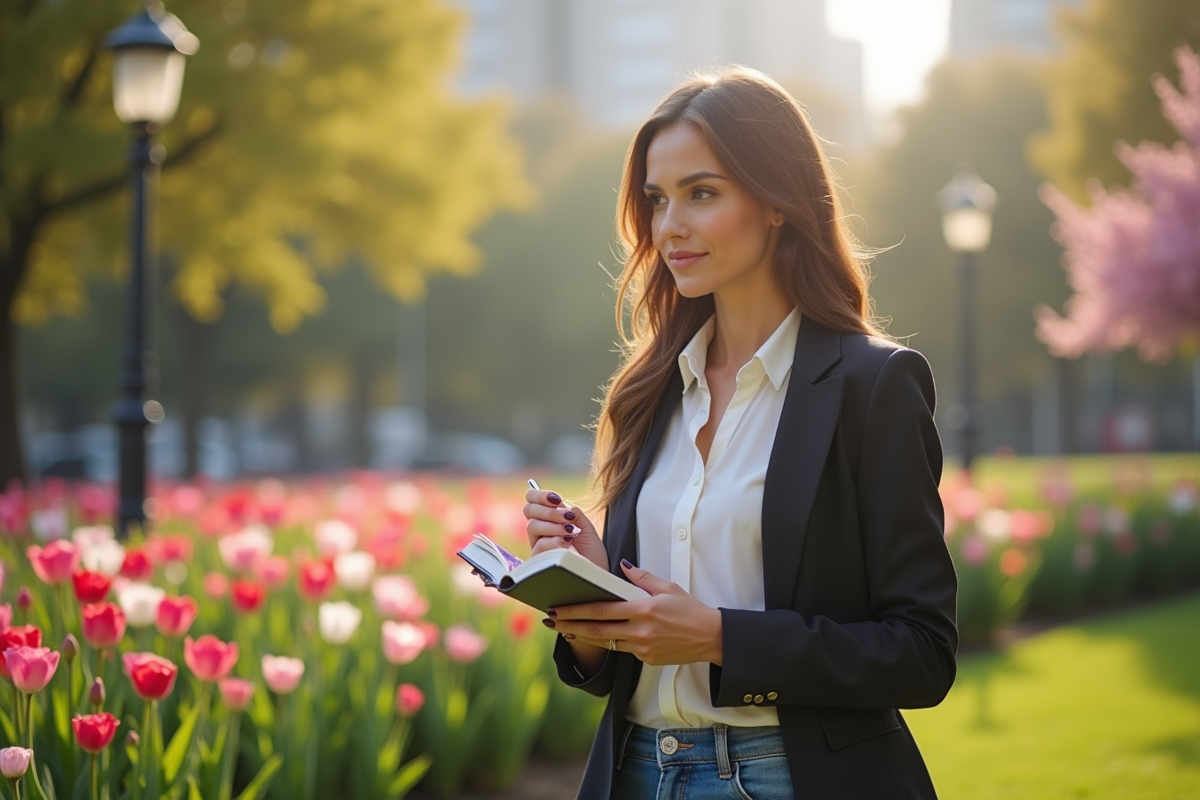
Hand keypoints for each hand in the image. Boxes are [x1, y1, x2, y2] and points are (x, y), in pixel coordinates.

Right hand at [523, 488, 608, 570]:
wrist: (596, 574)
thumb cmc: (591, 553)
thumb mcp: (586, 527)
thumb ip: (574, 514)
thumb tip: (562, 505)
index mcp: (549, 519)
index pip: (532, 500)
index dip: (539, 495)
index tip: (556, 498)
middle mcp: (540, 531)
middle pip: (529, 510)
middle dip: (549, 511)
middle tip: (568, 517)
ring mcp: (538, 545)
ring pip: (532, 526)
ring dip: (553, 526)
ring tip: (572, 532)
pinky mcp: (538, 561)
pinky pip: (539, 544)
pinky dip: (555, 541)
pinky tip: (567, 545)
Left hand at [546, 561, 722, 666]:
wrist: (710, 637)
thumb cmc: (690, 609)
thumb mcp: (667, 587)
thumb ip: (641, 578)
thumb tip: (622, 566)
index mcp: (644, 609)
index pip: (602, 609)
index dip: (577, 610)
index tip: (559, 609)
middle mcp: (640, 631)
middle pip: (597, 630)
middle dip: (570, 625)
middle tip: (551, 622)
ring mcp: (642, 648)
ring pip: (605, 643)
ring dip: (583, 636)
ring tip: (565, 630)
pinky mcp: (646, 659)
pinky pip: (622, 649)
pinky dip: (608, 642)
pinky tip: (596, 636)